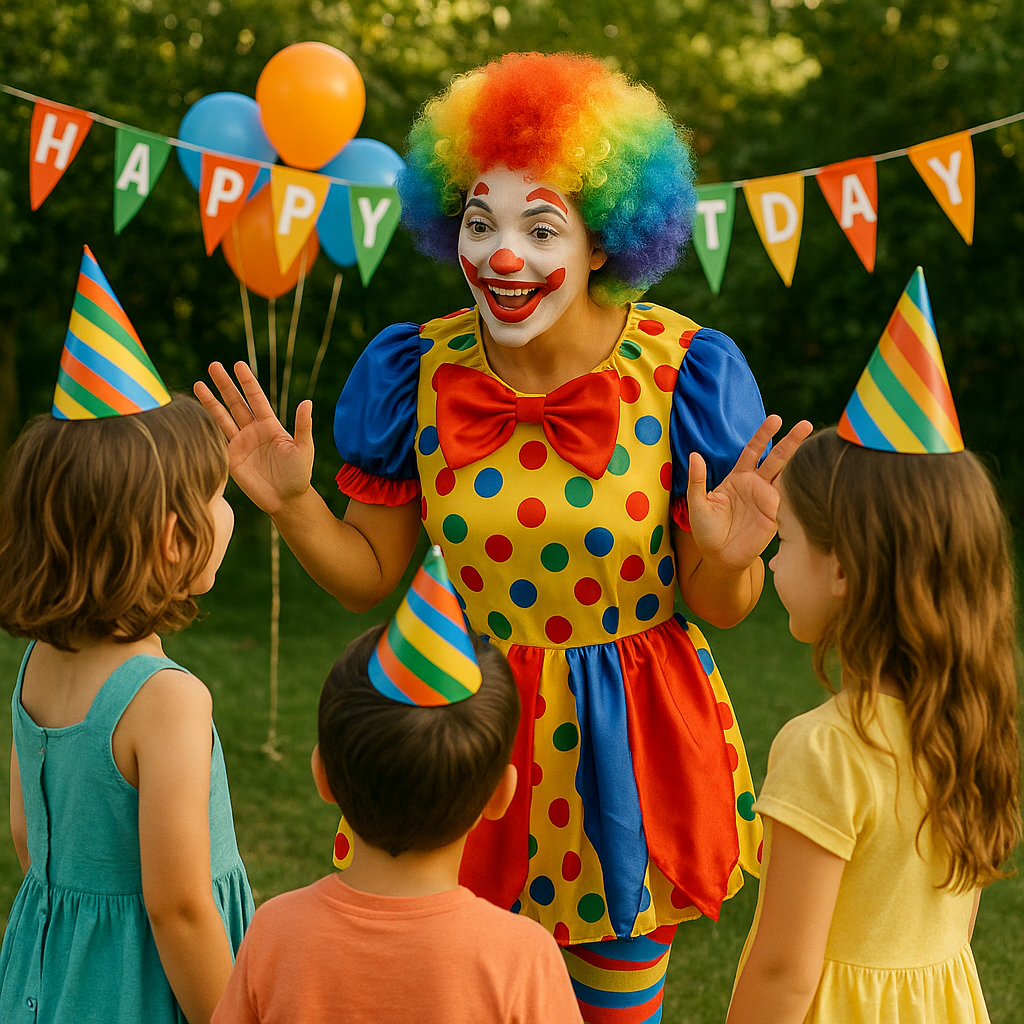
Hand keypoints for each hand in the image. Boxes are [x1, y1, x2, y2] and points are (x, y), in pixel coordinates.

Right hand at [194, 361, 314, 514]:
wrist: (286, 499)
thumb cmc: (299, 474)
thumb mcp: (303, 448)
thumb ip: (303, 426)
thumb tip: (307, 402)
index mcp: (270, 425)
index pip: (256, 398)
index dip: (247, 382)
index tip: (239, 365)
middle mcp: (253, 431)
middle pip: (236, 403)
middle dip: (224, 384)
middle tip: (213, 365)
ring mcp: (240, 443)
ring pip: (222, 417)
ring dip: (210, 401)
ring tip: (197, 384)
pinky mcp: (230, 458)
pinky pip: (216, 439)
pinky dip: (206, 426)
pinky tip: (195, 413)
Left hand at [687, 415, 812, 570]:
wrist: (719, 558)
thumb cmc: (706, 531)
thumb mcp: (697, 504)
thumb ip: (697, 480)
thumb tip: (695, 455)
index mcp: (737, 478)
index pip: (753, 451)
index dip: (763, 436)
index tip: (774, 419)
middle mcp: (755, 485)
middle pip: (776, 458)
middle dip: (790, 441)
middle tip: (805, 424)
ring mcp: (768, 499)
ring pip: (786, 474)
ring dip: (798, 459)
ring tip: (812, 440)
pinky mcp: (775, 515)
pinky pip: (788, 496)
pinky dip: (796, 484)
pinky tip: (807, 471)